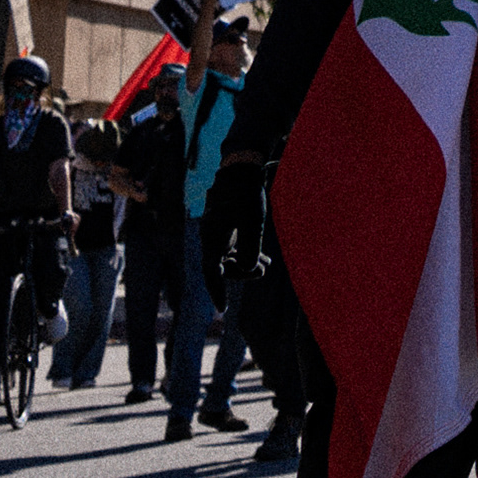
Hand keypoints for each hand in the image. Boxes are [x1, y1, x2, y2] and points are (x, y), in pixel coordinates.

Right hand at [203, 157, 267, 283]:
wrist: (242, 169)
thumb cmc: (246, 193)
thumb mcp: (252, 220)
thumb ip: (250, 247)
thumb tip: (247, 269)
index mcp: (211, 236)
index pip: (210, 271)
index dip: (217, 290)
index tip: (223, 308)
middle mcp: (210, 237)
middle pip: (221, 267)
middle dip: (241, 273)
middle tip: (263, 271)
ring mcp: (218, 233)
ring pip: (229, 259)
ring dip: (246, 265)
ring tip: (266, 267)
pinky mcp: (227, 228)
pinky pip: (234, 249)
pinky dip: (247, 255)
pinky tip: (263, 259)